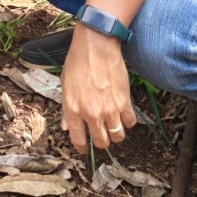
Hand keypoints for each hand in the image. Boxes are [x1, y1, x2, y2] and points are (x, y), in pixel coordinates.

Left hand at [60, 27, 135, 152]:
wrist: (97, 46)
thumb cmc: (78, 62)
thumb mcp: (65, 85)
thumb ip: (67, 109)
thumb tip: (66, 126)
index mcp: (73, 110)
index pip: (78, 140)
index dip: (82, 148)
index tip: (85, 149)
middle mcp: (91, 114)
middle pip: (102, 142)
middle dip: (102, 141)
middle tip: (102, 135)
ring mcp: (109, 110)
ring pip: (118, 137)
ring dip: (116, 134)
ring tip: (114, 126)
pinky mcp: (124, 102)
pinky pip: (131, 123)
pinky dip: (128, 121)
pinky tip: (124, 114)